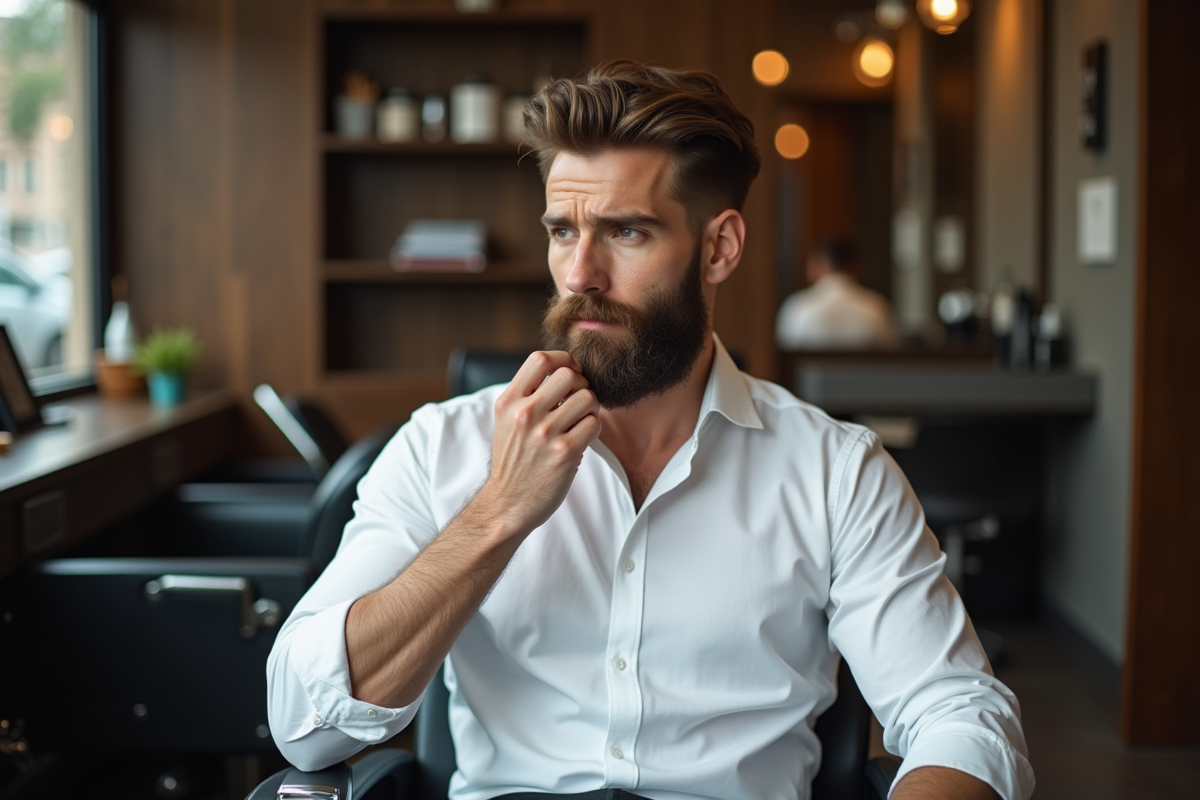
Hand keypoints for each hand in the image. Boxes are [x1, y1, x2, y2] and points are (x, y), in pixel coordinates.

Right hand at [474, 350, 600, 537]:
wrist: (507, 504)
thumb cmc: (513, 461)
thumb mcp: (506, 421)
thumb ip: (526, 395)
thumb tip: (565, 370)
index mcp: (508, 402)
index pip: (540, 359)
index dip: (563, 360)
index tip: (570, 374)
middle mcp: (524, 413)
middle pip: (569, 374)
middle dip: (581, 385)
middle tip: (577, 402)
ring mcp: (544, 433)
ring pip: (587, 398)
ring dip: (590, 408)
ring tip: (579, 422)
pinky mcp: (564, 453)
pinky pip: (594, 424)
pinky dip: (592, 429)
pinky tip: (581, 439)